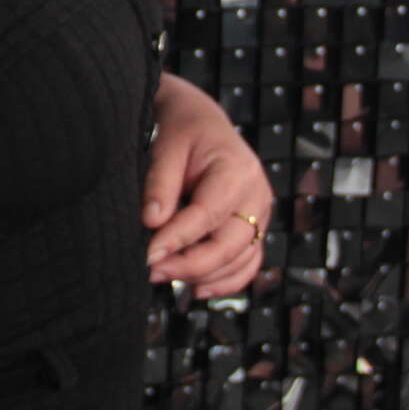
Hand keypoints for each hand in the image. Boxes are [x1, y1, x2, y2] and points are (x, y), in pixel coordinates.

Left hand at [141, 76, 272, 301]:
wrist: (203, 120)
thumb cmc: (183, 129)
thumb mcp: (167, 146)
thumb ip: (160, 184)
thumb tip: (151, 223)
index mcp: (238, 170)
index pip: (207, 215)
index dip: (177, 239)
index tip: (148, 254)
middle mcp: (257, 195)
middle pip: (228, 245)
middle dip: (188, 265)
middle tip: (150, 270)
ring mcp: (261, 214)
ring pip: (239, 261)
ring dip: (202, 277)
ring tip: (162, 275)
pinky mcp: (255, 227)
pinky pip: (247, 263)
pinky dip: (225, 281)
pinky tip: (195, 289)